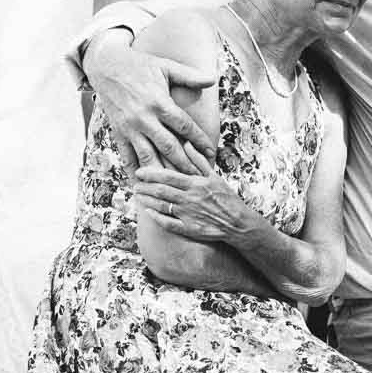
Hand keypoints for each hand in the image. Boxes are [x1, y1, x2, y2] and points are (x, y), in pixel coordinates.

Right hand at [86, 35, 217, 174]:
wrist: (106, 66)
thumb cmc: (139, 66)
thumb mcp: (166, 67)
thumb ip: (189, 76)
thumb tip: (212, 80)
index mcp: (160, 102)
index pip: (185, 127)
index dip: (199, 141)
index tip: (211, 153)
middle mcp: (145, 118)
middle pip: (170, 147)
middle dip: (186, 164)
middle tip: (199, 178)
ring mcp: (130, 128)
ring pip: (149, 157)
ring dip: (163, 172)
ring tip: (175, 185)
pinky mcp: (118, 133)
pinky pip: (127, 156)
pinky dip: (135, 171)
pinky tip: (144, 183)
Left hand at [132, 165, 258, 244]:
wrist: (238, 222)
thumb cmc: (226, 197)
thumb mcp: (214, 175)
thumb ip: (198, 160)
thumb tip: (186, 143)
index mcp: (195, 184)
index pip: (168, 177)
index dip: (151, 174)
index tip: (139, 171)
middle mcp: (190, 199)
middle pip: (161, 191)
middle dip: (145, 187)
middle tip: (134, 184)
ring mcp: (188, 215)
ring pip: (162, 206)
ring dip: (147, 201)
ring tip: (137, 196)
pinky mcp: (189, 229)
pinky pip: (169, 224)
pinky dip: (157, 218)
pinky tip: (148, 212)